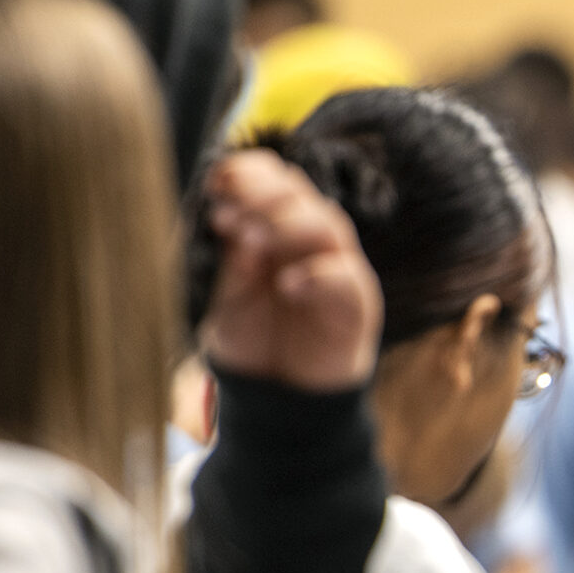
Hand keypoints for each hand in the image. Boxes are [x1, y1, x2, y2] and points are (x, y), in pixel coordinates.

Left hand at [199, 151, 381, 390]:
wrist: (279, 399)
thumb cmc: (255, 342)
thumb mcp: (232, 298)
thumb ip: (237, 264)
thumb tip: (241, 228)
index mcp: (280, 231)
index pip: (277, 182)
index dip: (250, 173)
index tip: (216, 180)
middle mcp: (313, 245)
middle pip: (303, 196)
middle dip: (264, 195)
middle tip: (229, 216)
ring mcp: (338, 271)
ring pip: (328, 225)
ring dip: (286, 224)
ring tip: (251, 240)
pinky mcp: (357, 305)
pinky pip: (345, 276)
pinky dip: (316, 274)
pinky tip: (286, 284)